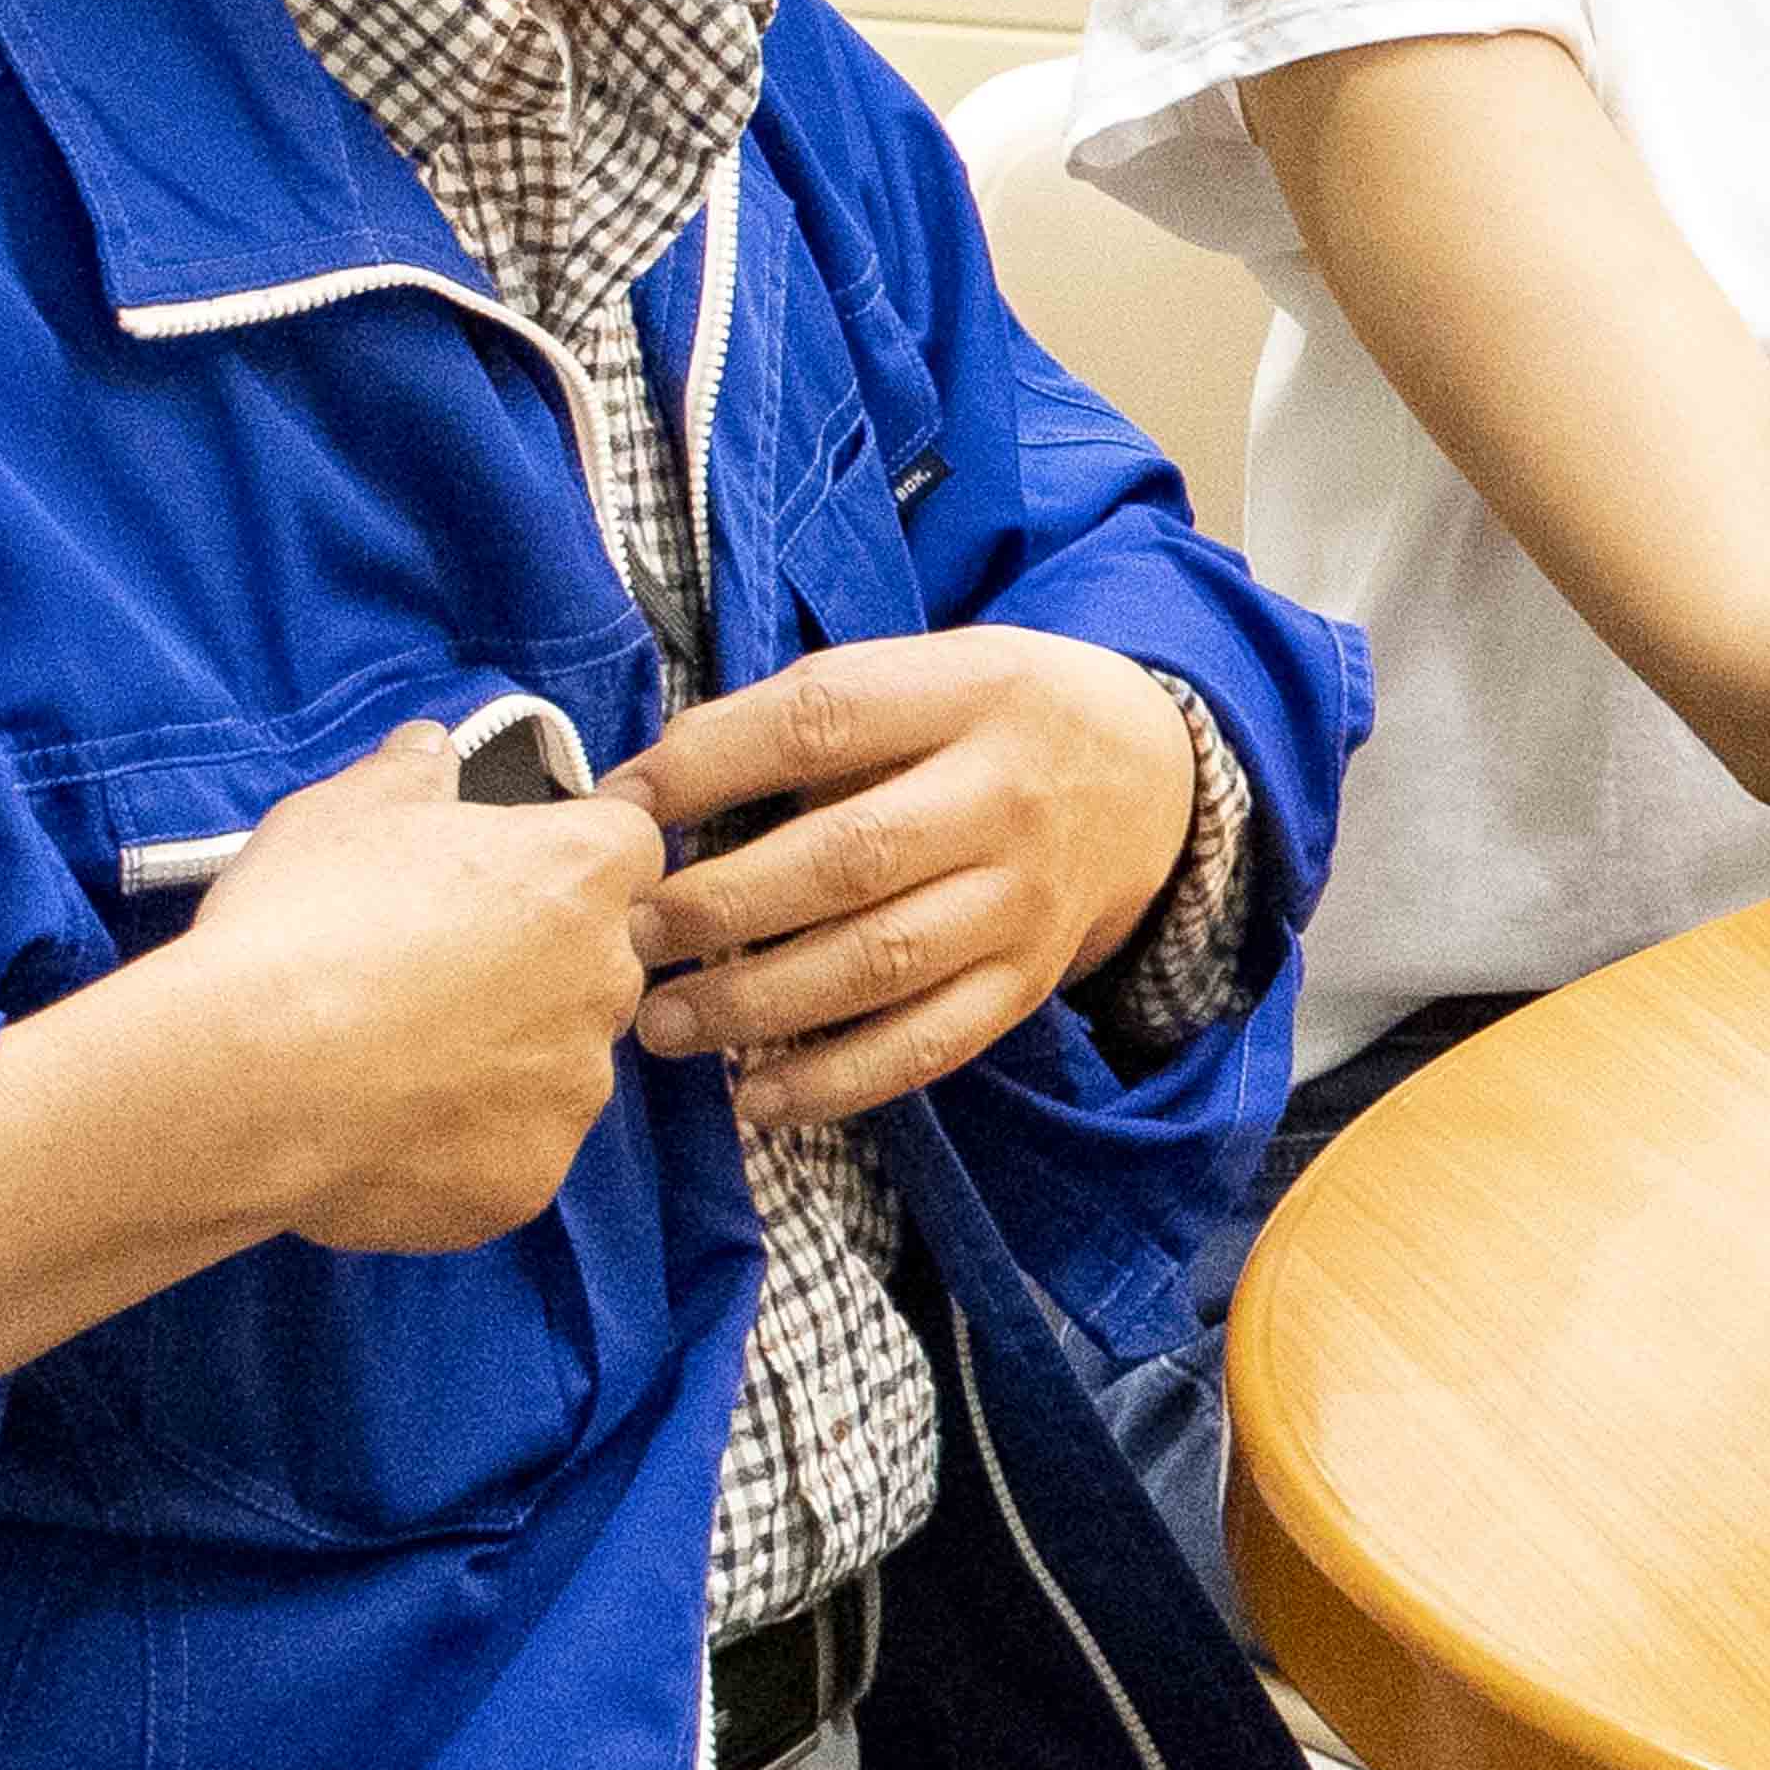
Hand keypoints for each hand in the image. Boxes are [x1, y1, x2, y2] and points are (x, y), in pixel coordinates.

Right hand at [172, 721, 668, 1252]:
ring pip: (554, 1065)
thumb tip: (430, 749)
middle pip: (594, 962)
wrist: (250, 1075)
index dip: (563, 860)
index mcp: (580, 872)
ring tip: (383, 1059)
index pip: (623, 846)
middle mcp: (606, 977)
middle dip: (526, 968)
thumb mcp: (340, 812)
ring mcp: (575, 1085)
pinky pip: (507, 1154)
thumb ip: (407, 775)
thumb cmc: (299, 926)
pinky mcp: (530, 1175)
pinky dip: (456, 1147)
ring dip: (494, 1061)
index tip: (502, 878)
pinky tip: (376, 1129)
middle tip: (421, 978)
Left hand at [617, 630, 1204, 1127]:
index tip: (619, 809)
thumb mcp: (928, 669)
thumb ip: (812, 713)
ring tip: (663, 1023)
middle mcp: (1009, 797)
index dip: (706, 766)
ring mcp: (1025, 899)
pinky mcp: (1028, 980)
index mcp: (974, 693)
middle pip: (849, 857)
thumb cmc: (990, 718)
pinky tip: (754, 1099)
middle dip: (720, 904)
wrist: (1150, 777)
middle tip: (632, 933)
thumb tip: (648, 792)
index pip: (822, 721)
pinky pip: (931, 1044)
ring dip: (756, 1003)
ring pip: (882, 963)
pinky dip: (837, 1082)